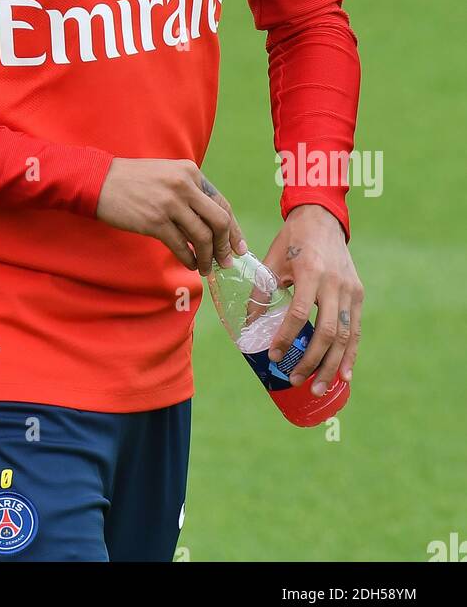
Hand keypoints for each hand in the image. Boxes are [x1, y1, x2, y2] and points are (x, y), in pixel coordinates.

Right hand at [96, 158, 245, 273]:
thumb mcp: (166, 174)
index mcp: (190, 171)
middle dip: (226, 245)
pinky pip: (181, 246)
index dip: (233, 228)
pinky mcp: (155, 221)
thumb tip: (210, 222)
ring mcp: (170, 203)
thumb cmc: (132, 179)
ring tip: (205, 268)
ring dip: (207, 257)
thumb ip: (189, 191)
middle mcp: (184, 185)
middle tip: (225, 262)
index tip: (238, 246)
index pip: (221, 203)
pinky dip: (189, 258)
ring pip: (202, 236)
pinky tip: (190, 263)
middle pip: (219, 221)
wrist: (98, 180)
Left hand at [264, 204, 363, 394]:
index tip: (273, 354)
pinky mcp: (358, 294)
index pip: (299, 312)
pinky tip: (344, 375)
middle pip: (327, 331)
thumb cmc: (292, 240)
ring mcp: (350, 290)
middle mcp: (334, 283)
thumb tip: (248, 324)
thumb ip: (261, 291)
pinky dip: (350, 354)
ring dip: (332, 365)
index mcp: (310, 271)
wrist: (322, 218)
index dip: (286, 336)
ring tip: (318, 388)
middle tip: (294, 379)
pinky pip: (356, 330)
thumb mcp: (272, 260)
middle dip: (312, 360)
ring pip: (345, 336)